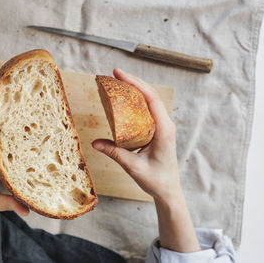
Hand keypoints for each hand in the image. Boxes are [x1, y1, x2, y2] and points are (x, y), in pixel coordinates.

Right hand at [92, 68, 179, 201]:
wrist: (168, 190)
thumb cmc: (156, 180)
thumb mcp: (133, 167)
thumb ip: (115, 153)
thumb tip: (95, 143)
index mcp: (164, 130)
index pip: (151, 99)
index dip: (135, 84)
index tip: (120, 74)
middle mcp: (166, 125)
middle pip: (150, 95)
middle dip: (133, 82)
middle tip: (114, 74)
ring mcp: (163, 126)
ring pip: (150, 101)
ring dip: (135, 89)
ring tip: (117, 82)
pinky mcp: (158, 130)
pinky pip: (148, 110)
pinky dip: (136, 101)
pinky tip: (124, 99)